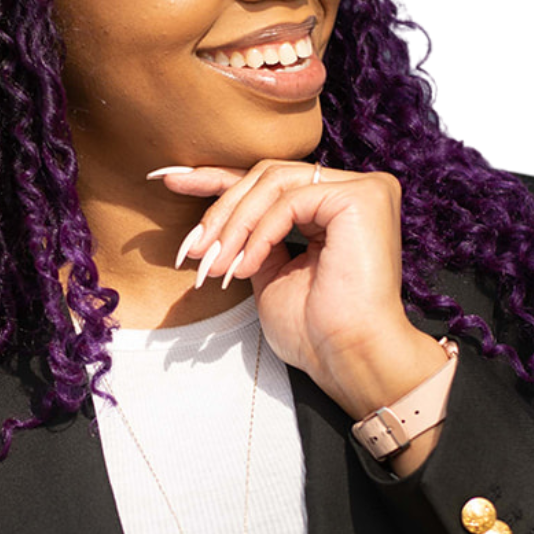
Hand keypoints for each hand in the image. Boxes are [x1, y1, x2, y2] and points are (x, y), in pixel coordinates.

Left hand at [152, 160, 446, 416]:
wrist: (349, 357)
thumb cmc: (315, 331)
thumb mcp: (269, 275)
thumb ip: (251, 240)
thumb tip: (209, 227)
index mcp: (333, 207)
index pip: (268, 182)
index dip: (216, 179)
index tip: (170, 179)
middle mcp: (352, 190)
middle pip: (267, 176)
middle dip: (220, 210)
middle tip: (192, 248)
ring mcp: (362, 189)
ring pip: (273, 182)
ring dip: (234, 225)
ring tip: (214, 264)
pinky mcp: (364, 197)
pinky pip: (289, 202)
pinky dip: (259, 234)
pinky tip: (246, 267)